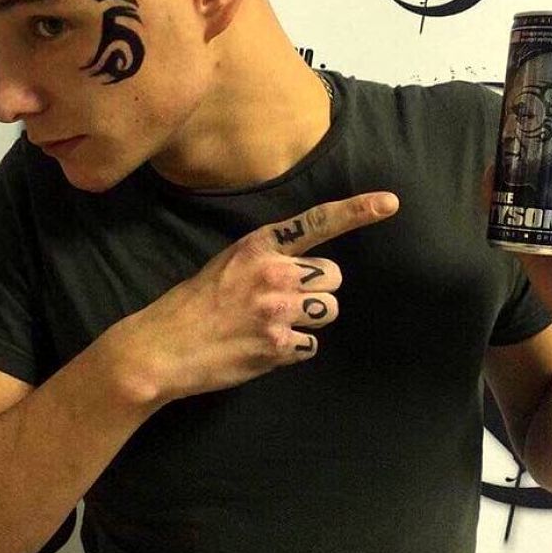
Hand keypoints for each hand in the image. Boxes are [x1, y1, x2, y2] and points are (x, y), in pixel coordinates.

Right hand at [102, 192, 399, 405]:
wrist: (162, 348)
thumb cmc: (192, 306)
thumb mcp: (226, 265)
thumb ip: (268, 262)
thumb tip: (306, 276)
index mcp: (259, 247)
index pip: (316, 223)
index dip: (357, 211)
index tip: (390, 203)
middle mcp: (273, 273)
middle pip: (333, 278)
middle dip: (317, 292)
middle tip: (284, 303)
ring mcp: (277, 310)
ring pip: (329, 312)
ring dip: (310, 321)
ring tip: (274, 325)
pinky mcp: (278, 345)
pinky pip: (310, 346)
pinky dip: (292, 349)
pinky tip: (264, 347)